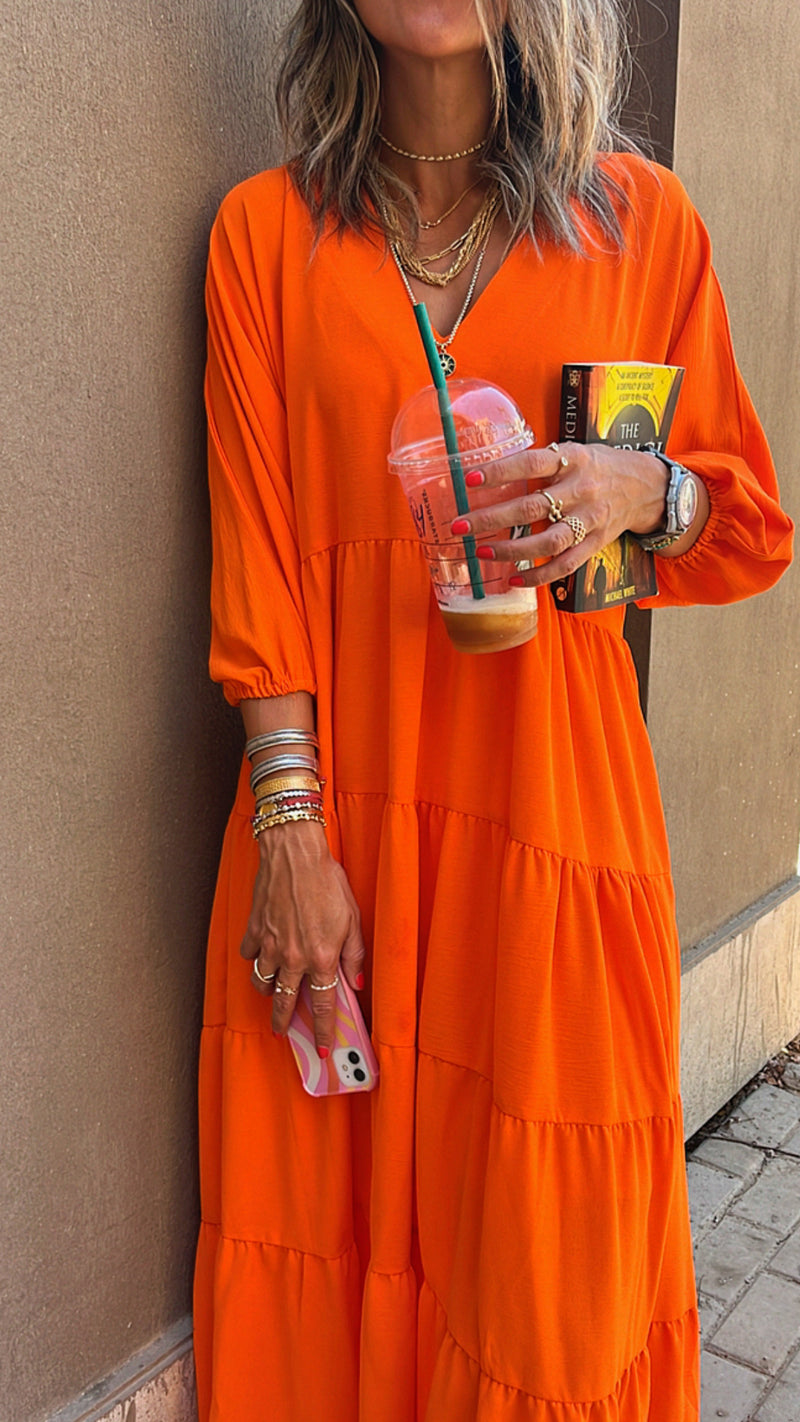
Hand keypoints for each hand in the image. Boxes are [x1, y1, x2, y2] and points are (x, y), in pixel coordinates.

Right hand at [241, 819, 365, 1055]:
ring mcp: (270, 945)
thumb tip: (357, 983)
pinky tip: (262, 953)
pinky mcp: (254, 930)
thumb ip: (355, 955)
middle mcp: (294, 958)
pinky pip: (249, 954)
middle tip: (283, 1032)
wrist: (294, 853)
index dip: (325, 1032)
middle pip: (285, 1003)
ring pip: (262, 982)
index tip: (325, 1048)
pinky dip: (254, 958)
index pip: (324, 1006)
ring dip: (268, 992)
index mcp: (322, 958)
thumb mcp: (353, 918)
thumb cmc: (327, 881)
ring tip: (273, 992)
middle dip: (284, 1023)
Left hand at [450, 442, 670, 586]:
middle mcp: (581, 490)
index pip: (532, 463)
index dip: (501, 471)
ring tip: (481, 551)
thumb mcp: (575, 452)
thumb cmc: (599, 467)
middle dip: (491, 517)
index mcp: (573, 459)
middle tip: (460, 525)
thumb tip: (492, 470)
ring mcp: (589, 520)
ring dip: (511, 549)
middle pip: (532, 507)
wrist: (647, 486)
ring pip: (547, 540)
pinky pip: (565, 565)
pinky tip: (514, 577)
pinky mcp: (595, 543)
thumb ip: (542, 462)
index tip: (470, 479)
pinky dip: (538, 575)